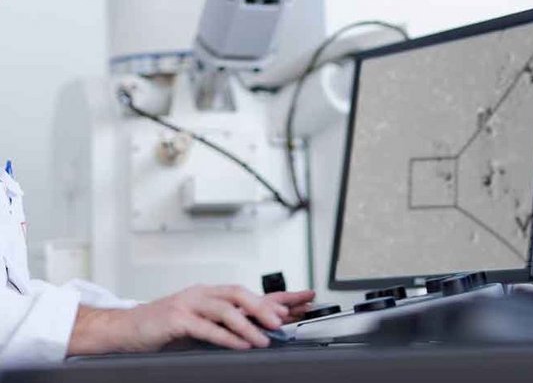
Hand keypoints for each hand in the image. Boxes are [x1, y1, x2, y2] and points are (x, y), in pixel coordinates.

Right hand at [68, 285, 315, 354]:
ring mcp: (188, 303)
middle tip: (284, 321)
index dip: (279, 295)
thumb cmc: (163, 329)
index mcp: (211, 295)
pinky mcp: (175, 318)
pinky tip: (239, 344)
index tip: (306, 298)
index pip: (251, 291)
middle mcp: (202, 294)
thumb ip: (225, 326)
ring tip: (265, 339)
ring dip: (248, 324)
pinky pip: (205, 326)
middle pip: (240, 293)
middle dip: (265, 306)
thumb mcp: (200, 325)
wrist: (124, 330)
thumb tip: (259, 333)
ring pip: (225, 308)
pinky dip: (225, 336)